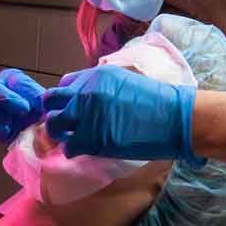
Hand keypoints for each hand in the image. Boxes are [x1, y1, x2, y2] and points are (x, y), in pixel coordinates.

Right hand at [0, 69, 46, 142]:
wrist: (36, 136)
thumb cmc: (42, 116)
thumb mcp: (46, 105)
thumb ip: (41, 98)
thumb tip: (42, 96)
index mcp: (12, 79)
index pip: (8, 79)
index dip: (16, 94)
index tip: (26, 109)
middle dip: (3, 100)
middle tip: (20, 113)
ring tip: (8, 124)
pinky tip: (4, 133)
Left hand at [43, 65, 202, 161]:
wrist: (175, 118)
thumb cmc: (159, 102)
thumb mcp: (127, 80)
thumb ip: (104, 87)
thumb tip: (90, 98)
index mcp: (96, 75)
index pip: (64, 84)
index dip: (65, 99)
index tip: (70, 108)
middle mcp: (86, 92)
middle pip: (50, 101)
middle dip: (54, 113)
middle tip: (64, 125)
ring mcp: (86, 115)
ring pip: (53, 124)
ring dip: (59, 133)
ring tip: (71, 139)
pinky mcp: (92, 139)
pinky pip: (68, 146)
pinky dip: (73, 150)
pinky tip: (84, 150)